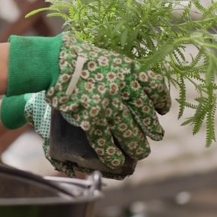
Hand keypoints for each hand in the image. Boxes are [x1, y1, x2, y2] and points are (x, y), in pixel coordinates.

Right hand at [46, 36, 169, 169]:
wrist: (54, 60)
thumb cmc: (76, 55)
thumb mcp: (107, 58)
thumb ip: (120, 72)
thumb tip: (131, 85)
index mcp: (129, 70)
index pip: (155, 88)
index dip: (161, 101)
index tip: (161, 109)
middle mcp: (124, 88)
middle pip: (145, 114)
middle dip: (152, 128)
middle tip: (155, 135)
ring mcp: (109, 105)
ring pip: (130, 132)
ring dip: (137, 146)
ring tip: (140, 152)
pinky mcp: (92, 118)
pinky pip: (106, 142)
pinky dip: (112, 155)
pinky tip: (116, 161)